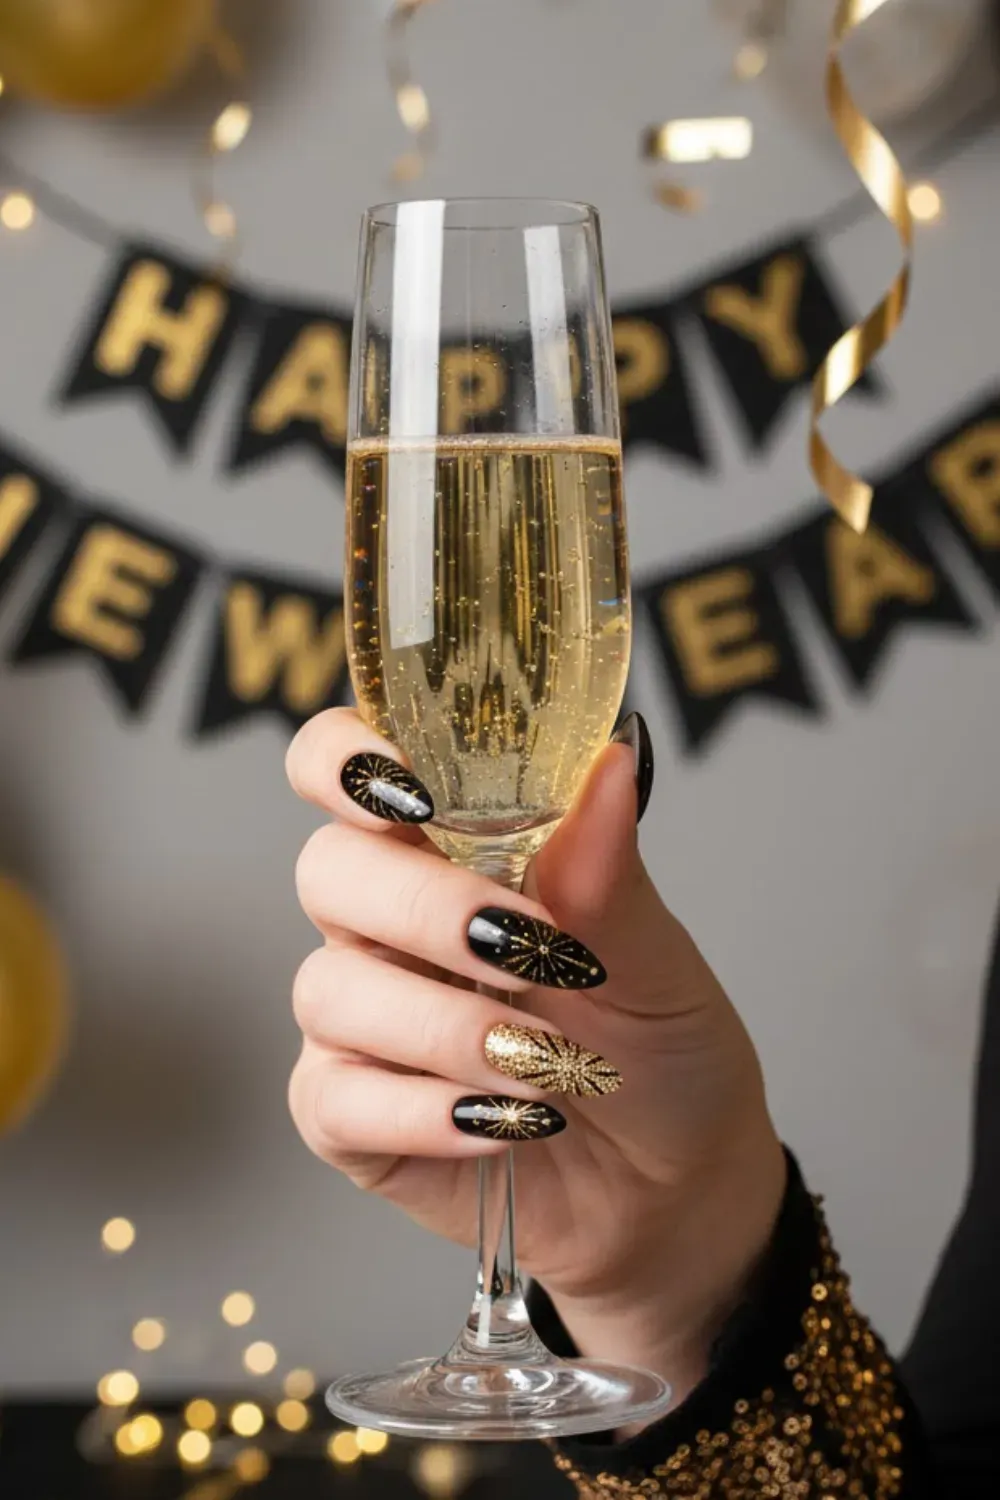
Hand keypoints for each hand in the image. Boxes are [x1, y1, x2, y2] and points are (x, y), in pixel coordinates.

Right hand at [286, 708, 785, 1398]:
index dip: (345, 760)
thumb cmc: (661, 1049)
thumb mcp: (656, 958)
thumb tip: (611, 761)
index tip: (408, 788)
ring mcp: (361, 1019)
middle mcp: (387, 923)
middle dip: (423, 908)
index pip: (344, 769)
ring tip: (542, 1063)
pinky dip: (421, 1111)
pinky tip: (500, 1121)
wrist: (676, 1185)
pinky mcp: (348, 1112)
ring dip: (443, 1027)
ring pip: (330, 989)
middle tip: (523, 952)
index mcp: (448, 852)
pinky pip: (334, 1098)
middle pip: (327, 870)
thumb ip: (610, 868)